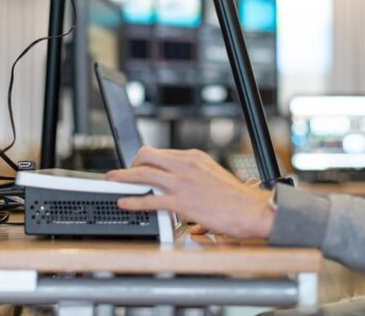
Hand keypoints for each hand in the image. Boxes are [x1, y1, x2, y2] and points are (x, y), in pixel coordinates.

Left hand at [106, 147, 274, 239]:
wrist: (252, 210)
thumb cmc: (238, 199)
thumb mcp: (214, 177)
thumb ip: (197, 182)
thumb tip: (186, 199)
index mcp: (194, 157)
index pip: (162, 152)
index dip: (146, 160)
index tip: (139, 166)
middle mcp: (186, 165)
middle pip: (147, 155)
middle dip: (131, 163)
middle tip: (123, 173)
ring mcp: (183, 182)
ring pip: (144, 173)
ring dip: (123, 176)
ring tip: (112, 180)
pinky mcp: (182, 202)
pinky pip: (151, 199)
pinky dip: (134, 200)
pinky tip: (124, 202)